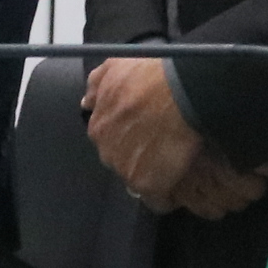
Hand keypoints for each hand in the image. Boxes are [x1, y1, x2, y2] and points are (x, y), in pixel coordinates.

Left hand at [84, 56, 266, 215]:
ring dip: (152, 173)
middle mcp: (107, 151)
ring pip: (137, 179)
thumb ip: (97, 84)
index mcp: (98, 127)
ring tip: (172, 162)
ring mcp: (126, 170)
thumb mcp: (116, 67)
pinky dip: (166, 195)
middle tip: (159, 143)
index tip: (143, 131)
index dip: (128, 135)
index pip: (108, 139)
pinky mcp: (147, 185)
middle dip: (137, 154)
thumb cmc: (151, 77)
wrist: (180, 93)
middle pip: (121, 160)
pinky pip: (157, 200)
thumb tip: (87, 102)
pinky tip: (176, 183)